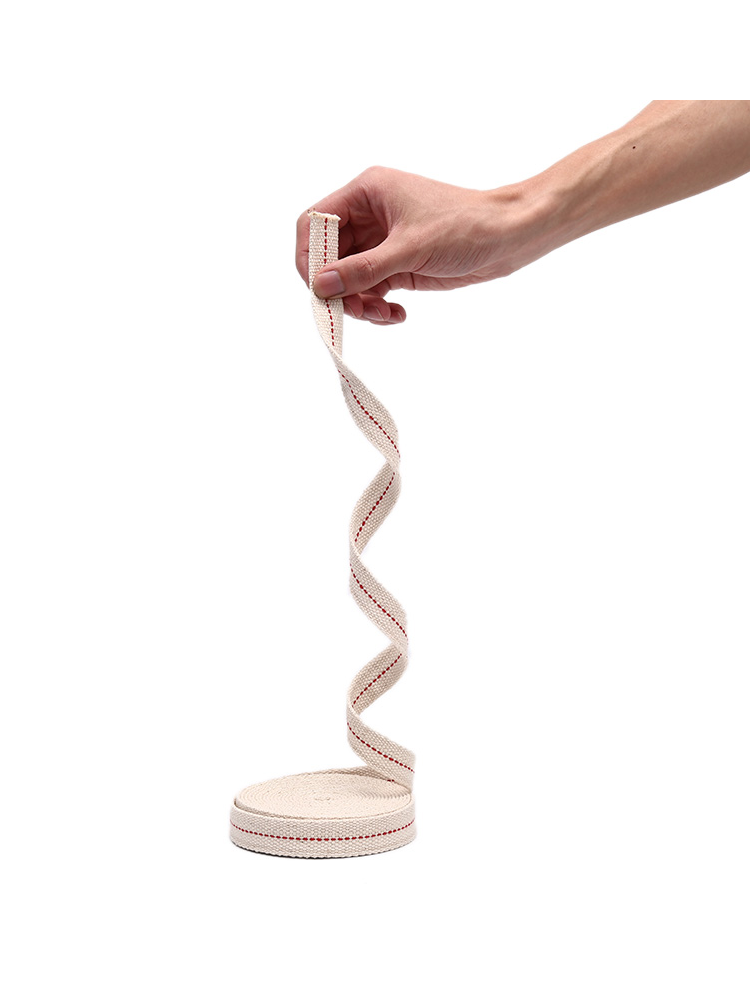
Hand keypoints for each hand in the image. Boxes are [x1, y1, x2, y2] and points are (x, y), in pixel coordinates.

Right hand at [296, 166, 530, 325]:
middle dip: (338, 287)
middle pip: (328, 255)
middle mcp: (369, 215)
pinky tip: (396, 315)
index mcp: (366, 193)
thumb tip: (320, 286)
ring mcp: (382, 242)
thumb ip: (363, 270)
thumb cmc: (465, 226)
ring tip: (382, 316)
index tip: (319, 288)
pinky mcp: (396, 265)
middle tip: (353, 311)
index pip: (316, 222)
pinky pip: (370, 290)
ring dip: (358, 302)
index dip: (310, 256)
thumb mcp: (410, 249)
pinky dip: (376, 307)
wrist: (509, 237)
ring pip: (348, 278)